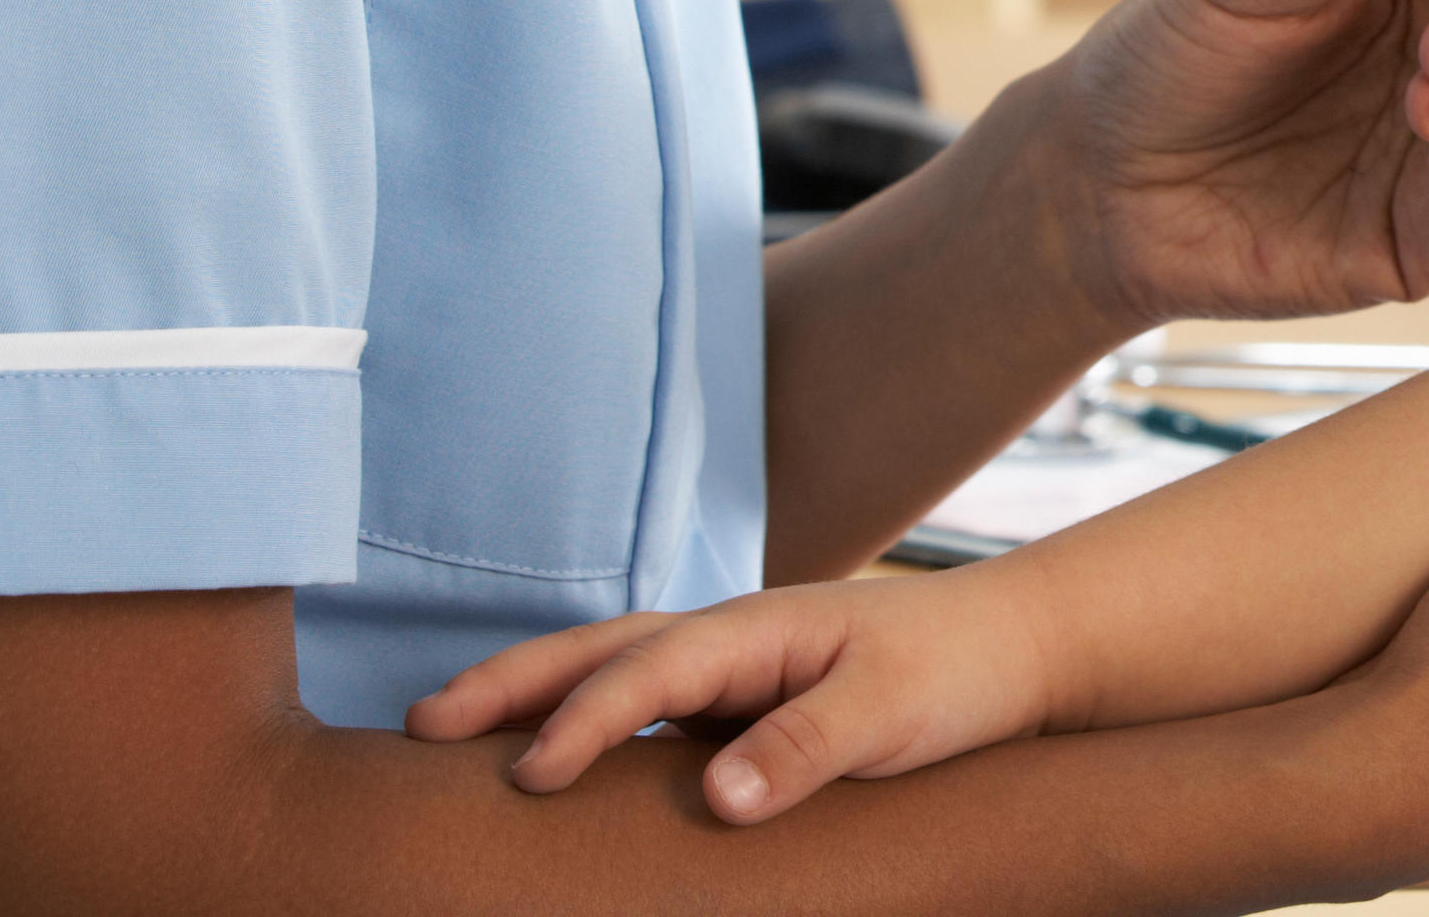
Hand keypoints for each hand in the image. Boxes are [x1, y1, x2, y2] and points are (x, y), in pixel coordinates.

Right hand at [407, 572, 1046, 820]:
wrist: (1009, 650)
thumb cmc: (953, 672)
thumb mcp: (892, 709)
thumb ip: (808, 746)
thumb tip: (716, 798)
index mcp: (755, 629)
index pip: (646, 670)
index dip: (582, 721)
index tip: (526, 777)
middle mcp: (727, 641)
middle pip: (599, 651)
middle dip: (508, 682)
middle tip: (419, 724)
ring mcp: (726, 672)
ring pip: (609, 674)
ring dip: (531, 697)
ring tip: (446, 736)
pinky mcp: (735, 707)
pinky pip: (642, 712)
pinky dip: (583, 725)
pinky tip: (544, 763)